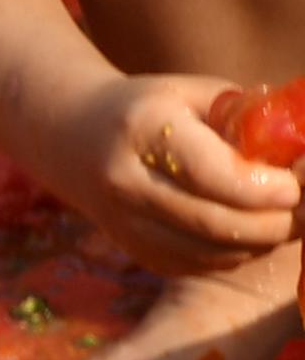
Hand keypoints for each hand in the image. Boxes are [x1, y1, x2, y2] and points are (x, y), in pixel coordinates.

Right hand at [46, 72, 303, 278]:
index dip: (258, 188)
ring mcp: (124, 223)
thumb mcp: (195, 94)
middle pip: (209, 222)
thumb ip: (243, 119)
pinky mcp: (133, 249)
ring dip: (255, 244)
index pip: (207, 173)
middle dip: (268, 223)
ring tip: (285, 224)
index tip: (293, 186)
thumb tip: (297, 149)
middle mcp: (126, 183)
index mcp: (143, 131)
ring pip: (204, 252)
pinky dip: (232, 256)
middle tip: (300, 211)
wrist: (76, 141)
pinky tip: (251, 235)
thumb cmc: (152, 108)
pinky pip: (193, 264)